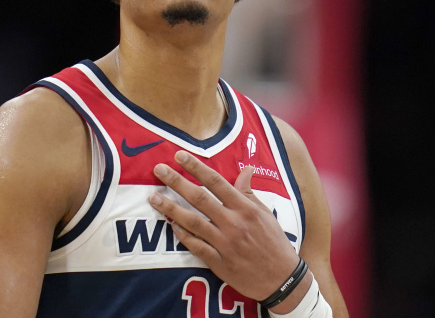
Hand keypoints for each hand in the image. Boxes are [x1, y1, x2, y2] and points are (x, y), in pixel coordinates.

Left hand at [148, 150, 300, 300]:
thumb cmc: (273, 243)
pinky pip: (196, 246)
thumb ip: (249, 192)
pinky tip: (170, 225)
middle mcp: (233, 223)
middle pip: (199, 198)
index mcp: (245, 208)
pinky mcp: (219, 263)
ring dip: (170, 208)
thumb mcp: (265, 214)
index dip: (196, 167)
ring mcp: (224, 244)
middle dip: (176, 182)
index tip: (179, 156)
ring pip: (192, 222)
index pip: (216, 182)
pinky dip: (182, 235)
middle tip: (158, 170)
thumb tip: (246, 169)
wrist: (282, 279)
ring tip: (153, 197)